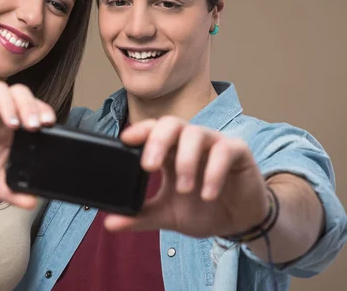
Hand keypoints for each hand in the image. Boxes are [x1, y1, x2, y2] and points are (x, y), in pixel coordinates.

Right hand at [0, 80, 55, 208]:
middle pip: (18, 93)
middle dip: (29, 106)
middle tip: (32, 126)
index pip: (32, 108)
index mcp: (10, 128)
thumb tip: (33, 203)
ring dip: (7, 103)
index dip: (42, 110)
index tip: (49, 124)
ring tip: (12, 123)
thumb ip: (13, 192)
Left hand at [104, 116, 268, 237]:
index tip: (125, 140)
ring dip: (186, 160)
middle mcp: (190, 142)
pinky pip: (225, 150)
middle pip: (171, 124)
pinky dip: (214, 171)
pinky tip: (207, 193)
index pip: (152, 130)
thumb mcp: (167, 215)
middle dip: (157, 141)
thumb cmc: (203, 210)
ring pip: (196, 133)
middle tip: (149, 167)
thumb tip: (109, 223)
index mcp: (170, 151)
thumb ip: (139, 217)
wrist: (238, 223)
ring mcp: (214, 144)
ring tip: (184, 189)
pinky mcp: (237, 152)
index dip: (139, 131)